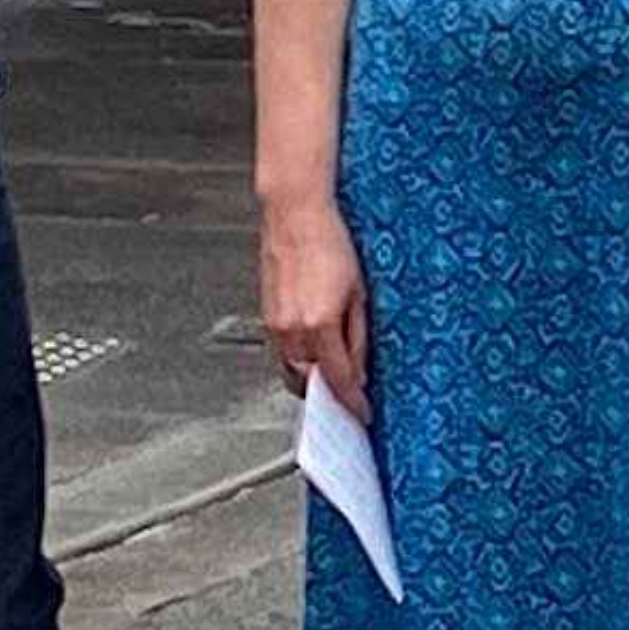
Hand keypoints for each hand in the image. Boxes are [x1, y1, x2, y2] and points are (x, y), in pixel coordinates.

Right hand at [260, 195, 370, 423]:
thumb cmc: (330, 243)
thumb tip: (361, 369)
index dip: (352, 402)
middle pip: (310, 383)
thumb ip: (358, 336)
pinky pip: (281, 353)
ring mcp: (275, 325)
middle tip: (349, 400)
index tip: (362, 414)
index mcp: (319, 324)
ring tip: (332, 380)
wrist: (295, 215)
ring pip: (292, 372)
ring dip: (311, 380)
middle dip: (329, 396)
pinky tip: (313, 355)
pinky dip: (297, 362)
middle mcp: (292, 329)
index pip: (338, 379)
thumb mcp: (359, 292)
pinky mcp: (267, 317)